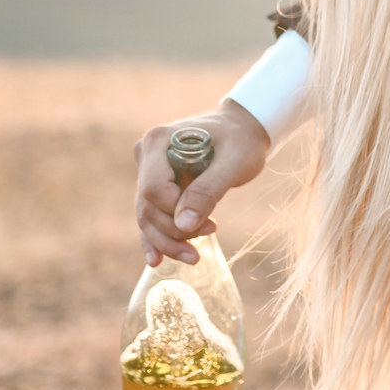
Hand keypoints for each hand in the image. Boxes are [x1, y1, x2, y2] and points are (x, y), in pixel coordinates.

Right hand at [133, 102, 269, 264]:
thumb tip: (183, 225)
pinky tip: (157, 260)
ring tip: (194, 256)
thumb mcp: (234, 162)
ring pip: (147, 215)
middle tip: (210, 236)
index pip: (154, 189)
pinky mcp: (156, 184)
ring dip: (168, 240)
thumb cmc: (241, 140)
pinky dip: (155, 238)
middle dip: (174, 232)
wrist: (243, 129)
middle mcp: (146, 155)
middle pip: (148, 206)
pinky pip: (151, 215)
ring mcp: (148, 170)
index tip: (209, 222)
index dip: (175, 212)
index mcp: (159, 142)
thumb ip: (208, 190)